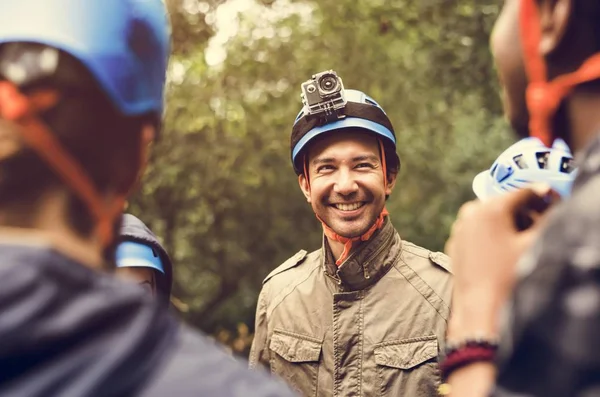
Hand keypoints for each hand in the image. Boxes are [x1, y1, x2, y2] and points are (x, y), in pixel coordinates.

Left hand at [445, 184, 556, 338]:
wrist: (479, 308)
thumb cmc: (508, 277)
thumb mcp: (534, 245)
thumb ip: (547, 218)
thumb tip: (552, 205)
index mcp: (490, 207)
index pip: (524, 192)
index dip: (543, 198)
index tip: (554, 207)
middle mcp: (470, 212)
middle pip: (506, 203)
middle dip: (525, 213)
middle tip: (539, 228)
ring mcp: (460, 227)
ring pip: (491, 217)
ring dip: (508, 224)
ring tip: (520, 244)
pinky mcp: (455, 243)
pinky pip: (478, 231)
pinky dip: (491, 235)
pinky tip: (502, 253)